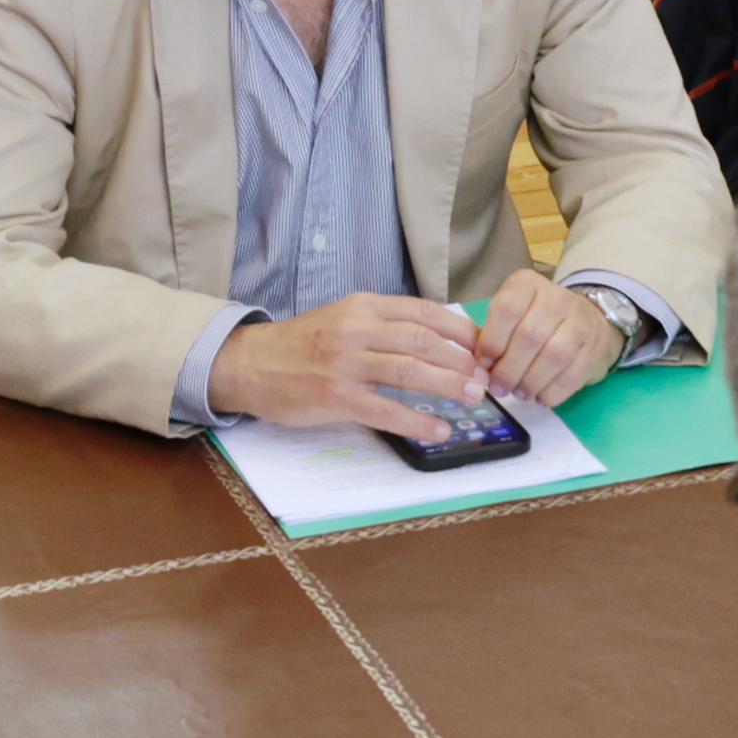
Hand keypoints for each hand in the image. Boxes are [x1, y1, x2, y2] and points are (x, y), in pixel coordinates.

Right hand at [211, 291, 496, 439]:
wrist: (251, 363)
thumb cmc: (303, 345)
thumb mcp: (344, 319)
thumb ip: (384, 324)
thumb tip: (436, 339)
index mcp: (363, 307)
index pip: (423, 312)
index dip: (460, 330)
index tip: (484, 345)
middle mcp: (357, 329)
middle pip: (423, 340)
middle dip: (461, 359)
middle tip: (486, 376)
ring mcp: (346, 363)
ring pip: (409, 370)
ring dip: (448, 385)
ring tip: (474, 397)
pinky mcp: (336, 397)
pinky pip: (386, 410)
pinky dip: (417, 421)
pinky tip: (438, 430)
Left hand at [474, 269, 622, 407]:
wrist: (591, 320)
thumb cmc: (540, 320)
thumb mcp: (514, 314)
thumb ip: (495, 334)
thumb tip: (479, 367)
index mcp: (529, 284)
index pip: (508, 309)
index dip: (492, 341)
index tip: (484, 363)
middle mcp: (557, 298)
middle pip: (530, 336)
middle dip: (509, 369)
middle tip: (499, 388)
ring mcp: (580, 322)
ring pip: (553, 356)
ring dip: (531, 382)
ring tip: (519, 394)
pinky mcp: (595, 348)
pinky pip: (573, 374)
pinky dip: (553, 391)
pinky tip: (541, 397)